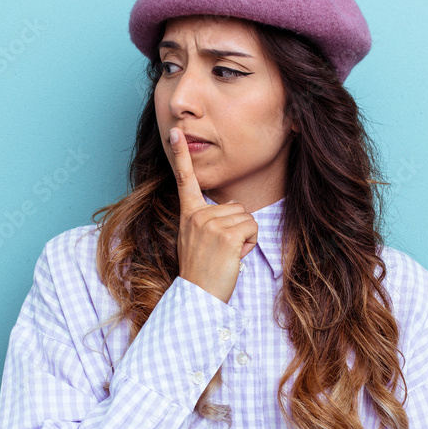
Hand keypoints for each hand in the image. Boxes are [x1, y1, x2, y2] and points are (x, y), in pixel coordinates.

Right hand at [165, 126, 256, 303]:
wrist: (198, 296)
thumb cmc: (202, 271)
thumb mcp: (198, 240)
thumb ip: (209, 221)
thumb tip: (233, 209)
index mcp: (188, 214)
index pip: (184, 180)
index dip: (180, 154)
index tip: (175, 132)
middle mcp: (197, 215)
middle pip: (236, 206)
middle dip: (237, 228)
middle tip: (221, 251)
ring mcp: (210, 224)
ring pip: (247, 217)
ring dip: (244, 237)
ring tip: (226, 255)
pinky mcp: (226, 235)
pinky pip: (252, 228)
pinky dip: (250, 244)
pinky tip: (234, 257)